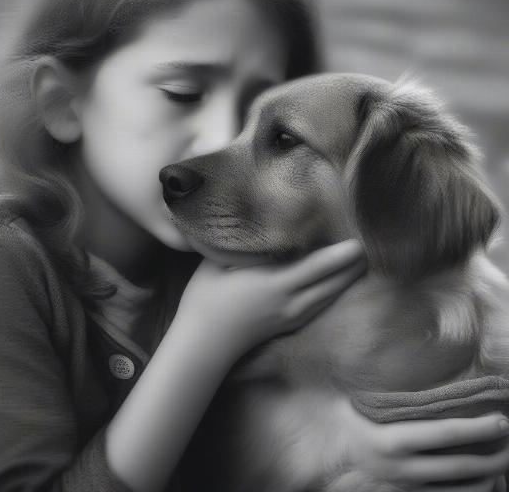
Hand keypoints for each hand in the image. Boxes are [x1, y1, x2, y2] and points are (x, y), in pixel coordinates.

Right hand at [174, 239, 365, 359]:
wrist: (204, 341)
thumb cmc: (206, 297)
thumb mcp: (220, 263)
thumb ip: (245, 247)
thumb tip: (265, 228)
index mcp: (274, 284)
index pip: (317, 268)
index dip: (340, 256)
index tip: (357, 243)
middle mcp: (290, 302)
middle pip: (331, 284)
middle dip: (351, 268)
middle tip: (367, 249)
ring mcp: (291, 317)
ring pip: (329, 298)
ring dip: (346, 281)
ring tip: (359, 265)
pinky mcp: (289, 325)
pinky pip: (320, 307)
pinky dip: (333, 294)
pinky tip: (337, 286)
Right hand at [343, 401, 508, 491]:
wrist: (332, 461)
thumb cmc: (345, 423)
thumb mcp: (352, 401)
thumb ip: (373, 386)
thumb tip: (390, 356)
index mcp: (390, 441)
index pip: (443, 435)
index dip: (476, 428)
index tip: (501, 419)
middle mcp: (403, 469)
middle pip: (461, 466)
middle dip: (494, 454)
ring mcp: (409, 489)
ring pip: (462, 491)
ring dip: (490, 476)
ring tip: (505, 459)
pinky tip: (486, 479)